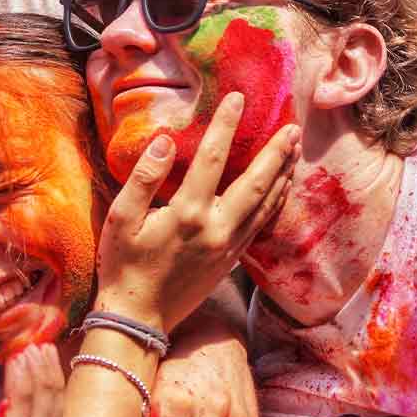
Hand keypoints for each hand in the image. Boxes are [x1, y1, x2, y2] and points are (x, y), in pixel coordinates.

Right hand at [95, 92, 298, 333]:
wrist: (139, 319)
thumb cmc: (123, 264)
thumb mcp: (121, 218)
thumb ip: (144, 177)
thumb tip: (164, 140)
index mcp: (188, 213)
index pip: (213, 159)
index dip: (226, 125)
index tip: (238, 98)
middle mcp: (216, 229)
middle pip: (257, 183)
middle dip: (277, 152)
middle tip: (293, 127)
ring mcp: (229, 247)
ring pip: (267, 205)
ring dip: (283, 175)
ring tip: (296, 150)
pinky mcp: (232, 261)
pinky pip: (262, 225)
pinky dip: (276, 202)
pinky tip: (282, 189)